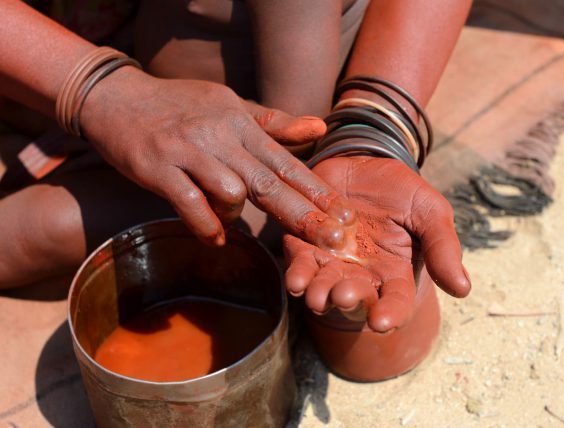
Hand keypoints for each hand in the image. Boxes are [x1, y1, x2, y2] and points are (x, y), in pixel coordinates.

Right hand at [79, 67, 349, 246]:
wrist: (117, 98)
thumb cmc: (179, 107)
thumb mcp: (230, 106)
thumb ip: (274, 123)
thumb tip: (320, 126)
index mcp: (240, 123)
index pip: (286, 162)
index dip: (317, 191)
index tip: (344, 216)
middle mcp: (220, 136)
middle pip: (268, 182)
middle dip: (304, 215)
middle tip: (332, 241)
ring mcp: (188, 151)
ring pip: (231, 192)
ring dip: (234, 216)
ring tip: (225, 220)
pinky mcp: (158, 167)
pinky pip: (190, 203)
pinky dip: (206, 226)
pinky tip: (213, 236)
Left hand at [284, 156, 470, 332]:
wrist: (363, 163)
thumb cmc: (400, 192)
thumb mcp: (429, 212)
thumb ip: (443, 247)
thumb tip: (463, 290)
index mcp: (393, 271)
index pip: (394, 301)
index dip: (389, 314)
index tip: (382, 322)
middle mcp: (360, 274)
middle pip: (355, 297)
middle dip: (348, 300)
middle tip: (346, 296)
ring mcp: (331, 262)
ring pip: (323, 287)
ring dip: (319, 294)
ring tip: (318, 296)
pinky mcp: (305, 245)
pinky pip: (300, 265)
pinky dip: (297, 275)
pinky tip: (295, 282)